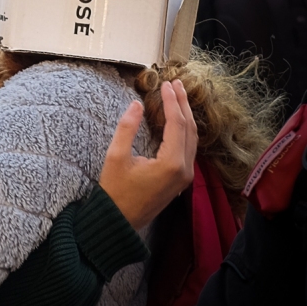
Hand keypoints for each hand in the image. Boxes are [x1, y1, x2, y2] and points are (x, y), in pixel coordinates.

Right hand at [99, 80, 196, 229]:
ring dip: (186, 116)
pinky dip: (184, 129)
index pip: (177, 124)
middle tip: (176, 84)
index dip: (172, 102)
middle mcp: (184, 169)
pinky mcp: (180, 179)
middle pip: (190, 129)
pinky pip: (188, 148)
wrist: (119, 222)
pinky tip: (176, 119)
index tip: (166, 84)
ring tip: (177, 96)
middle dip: (183, 104)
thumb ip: (127, 129)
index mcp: (171, 163)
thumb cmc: (114, 191)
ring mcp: (185, 175)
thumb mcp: (115, 157)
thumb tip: (136, 104)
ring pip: (191, 139)